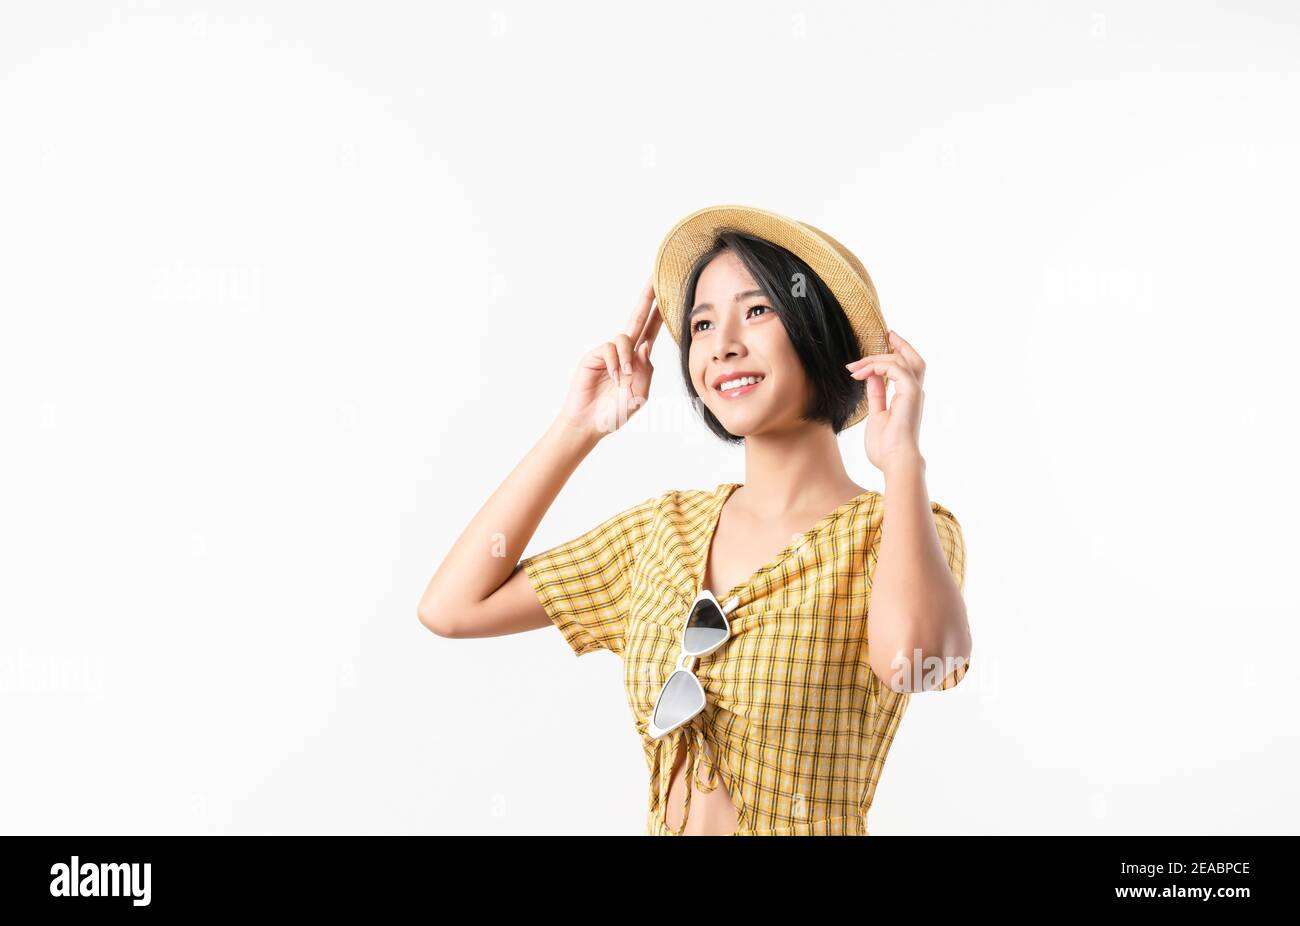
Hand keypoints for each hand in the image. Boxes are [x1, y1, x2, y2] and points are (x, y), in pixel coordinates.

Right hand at [556, 275, 663, 439]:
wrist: (591, 423)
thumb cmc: (616, 411)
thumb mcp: (640, 393)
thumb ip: (646, 370)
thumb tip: (645, 345)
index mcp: (639, 359)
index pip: (652, 330)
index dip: (660, 312)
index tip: (667, 291)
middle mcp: (625, 351)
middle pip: (637, 317)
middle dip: (647, 297)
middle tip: (654, 276)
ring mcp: (608, 352)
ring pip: (624, 338)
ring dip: (627, 359)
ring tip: (623, 379)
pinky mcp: (594, 355)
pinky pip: (610, 349)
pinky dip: (614, 364)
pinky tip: (612, 377)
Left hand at [845, 330, 925, 471]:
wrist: (894, 462)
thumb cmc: (885, 448)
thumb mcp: (876, 416)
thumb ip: (876, 395)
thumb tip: (870, 378)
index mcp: (907, 399)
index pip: (905, 370)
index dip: (896, 354)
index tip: (884, 342)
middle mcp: (914, 393)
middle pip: (912, 359)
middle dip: (900, 344)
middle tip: (886, 333)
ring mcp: (915, 392)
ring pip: (902, 360)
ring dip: (876, 358)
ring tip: (854, 366)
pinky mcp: (911, 393)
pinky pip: (895, 368)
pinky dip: (877, 366)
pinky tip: (860, 373)